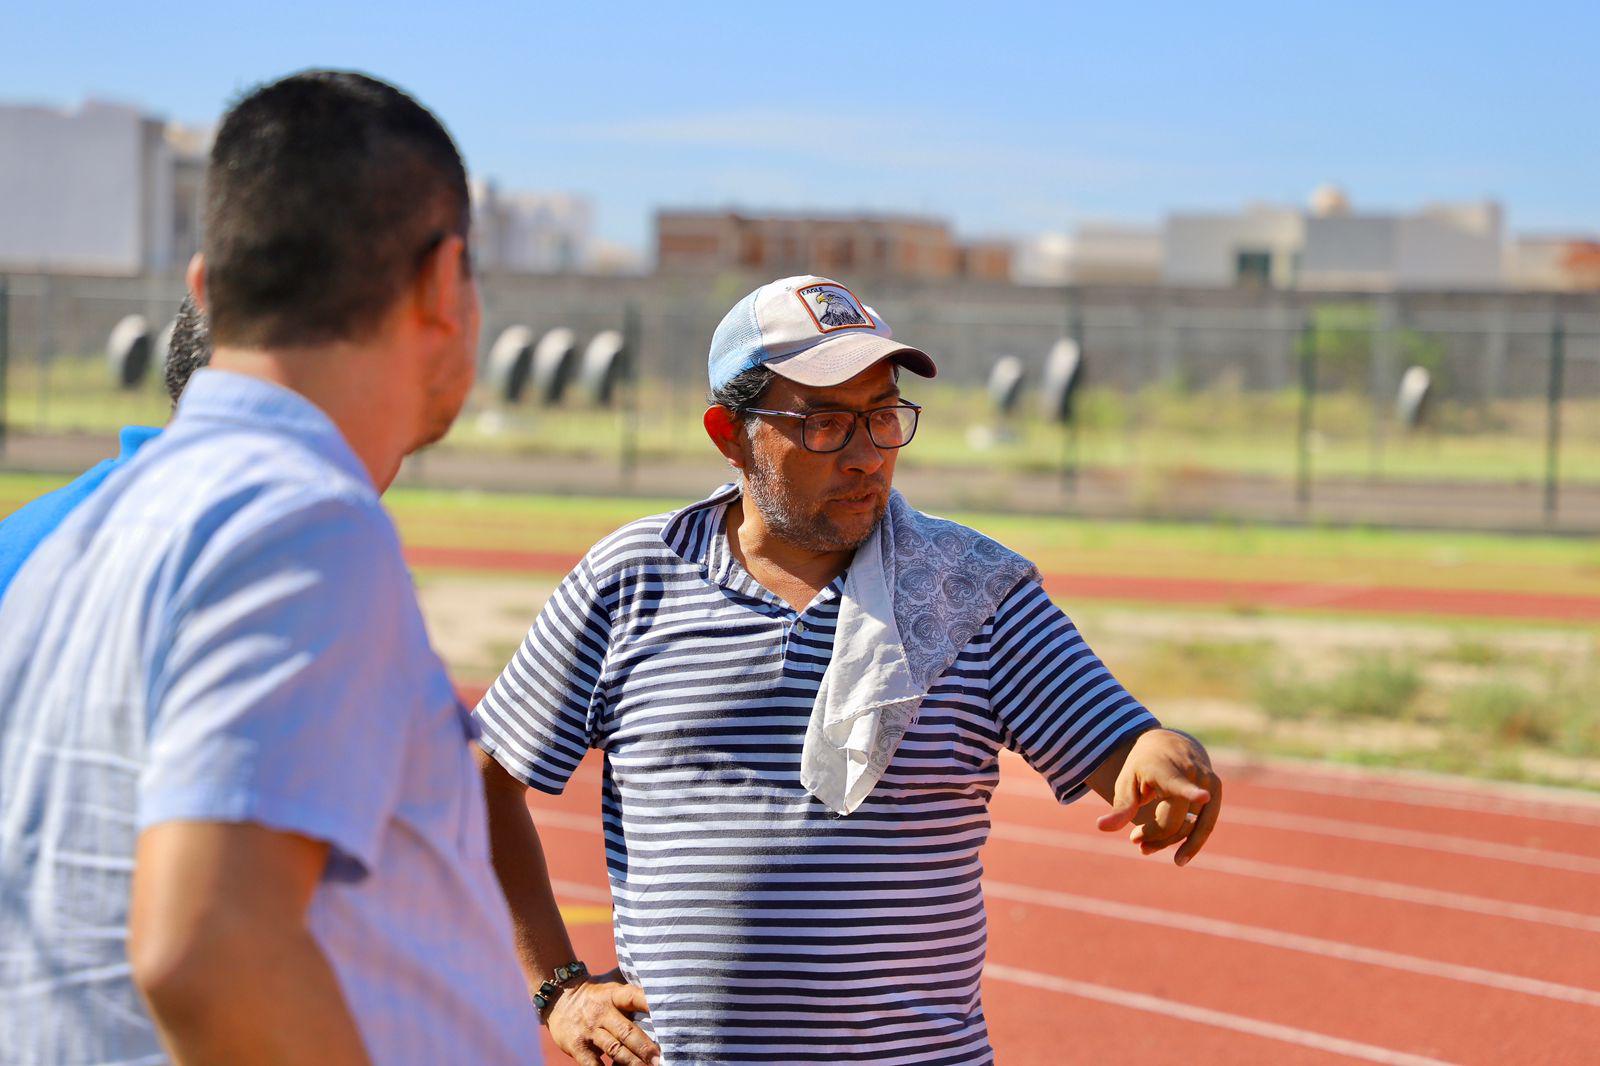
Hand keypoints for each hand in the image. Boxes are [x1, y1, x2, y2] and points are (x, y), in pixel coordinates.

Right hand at [545, 971, 659, 1065]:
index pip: (634, 997)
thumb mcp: (612, 981)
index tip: (668, 1014)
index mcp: (614, 994)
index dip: (649, 1004)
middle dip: (645, 1047)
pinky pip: (592, 1064)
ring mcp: (589, 1030)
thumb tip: (663, 974)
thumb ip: (633, 981)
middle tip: (661, 1059)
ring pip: (614, 1049)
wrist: (558, 997)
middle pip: (627, 1031)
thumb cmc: (595, 992)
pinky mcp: (577, 1046)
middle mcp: (602, 1012)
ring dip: (632, 1062)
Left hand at [1095, 729, 1220, 866]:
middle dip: (1154, 835)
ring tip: (1145, 849)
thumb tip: (1101, 827)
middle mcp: (1191, 773)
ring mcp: (1208, 782)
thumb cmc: (1142, 766)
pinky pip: (1205, 825)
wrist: (1168, 745)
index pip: (1178, 783)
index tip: (1203, 796)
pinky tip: (1180, 856)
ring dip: (1171, 843)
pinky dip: (1191, 841)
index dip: (1190, 791)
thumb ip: (1120, 808)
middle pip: (1176, 822)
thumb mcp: (1126, 782)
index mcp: (1165, 768)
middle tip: (1134, 839)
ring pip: (1192, 827)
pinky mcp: (1216, 792)